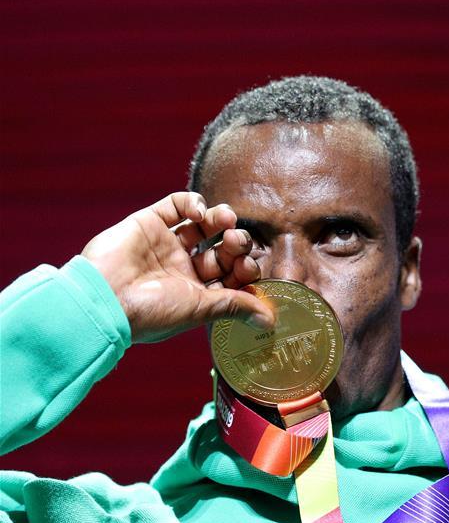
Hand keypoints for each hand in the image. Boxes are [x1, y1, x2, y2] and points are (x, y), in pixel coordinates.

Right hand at [81, 191, 274, 342]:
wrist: (104, 297)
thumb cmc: (152, 311)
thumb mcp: (201, 310)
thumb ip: (237, 306)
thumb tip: (270, 319)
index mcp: (194, 293)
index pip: (231, 276)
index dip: (245, 270)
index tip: (249, 268)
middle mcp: (181, 269)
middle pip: (221, 250)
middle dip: (235, 244)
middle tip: (236, 241)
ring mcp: (165, 245)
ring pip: (203, 225)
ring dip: (221, 219)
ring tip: (226, 220)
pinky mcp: (148, 223)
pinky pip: (177, 205)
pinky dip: (194, 203)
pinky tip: (200, 212)